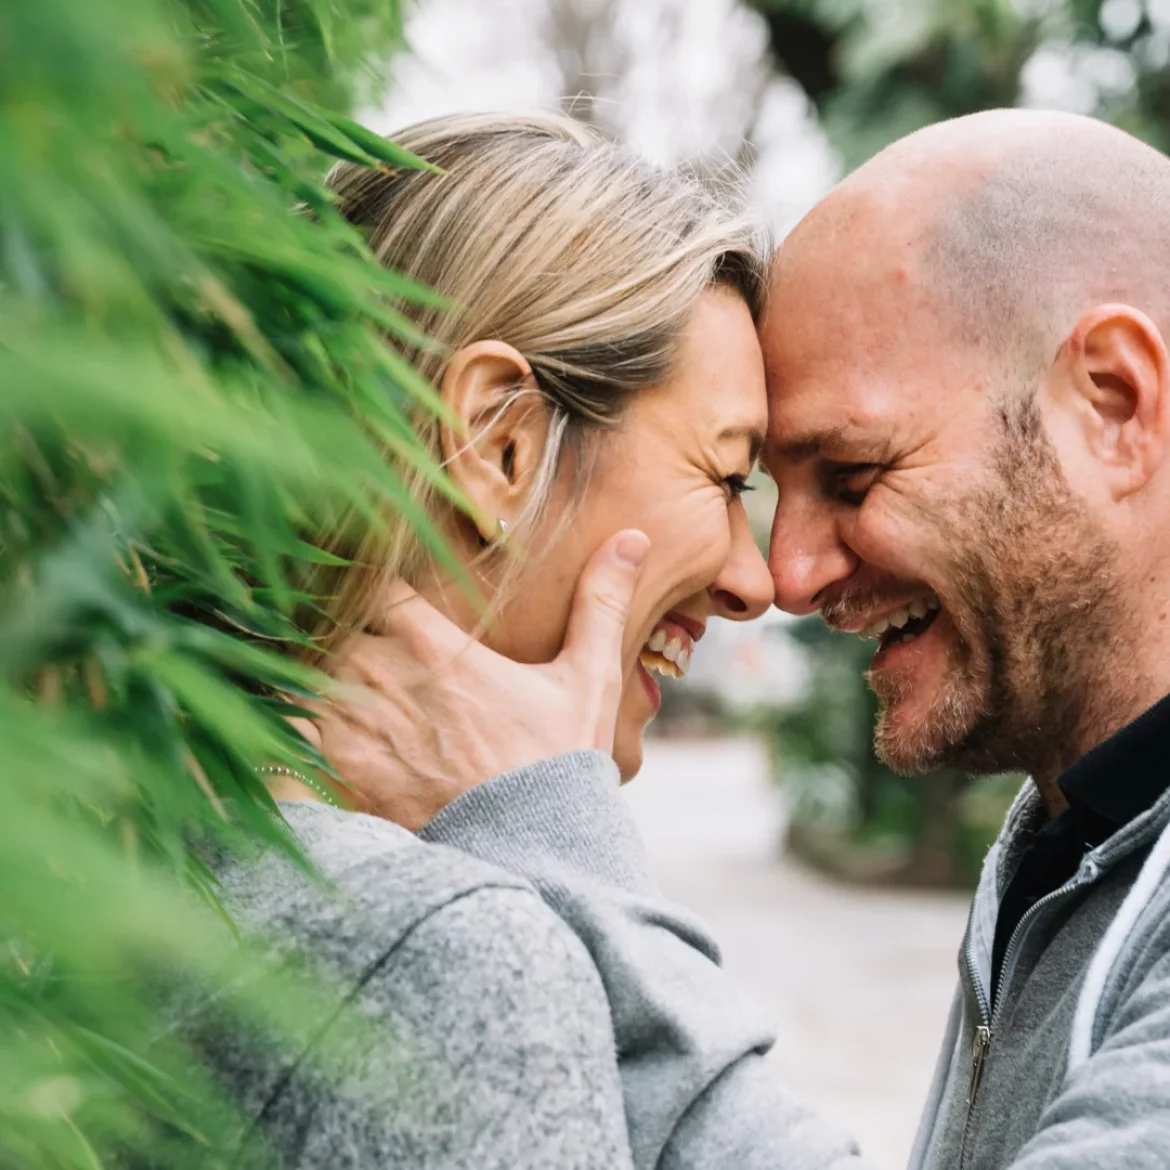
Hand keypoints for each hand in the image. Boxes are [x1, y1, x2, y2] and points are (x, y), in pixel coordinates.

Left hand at [292, 529, 649, 830]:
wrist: (530, 854)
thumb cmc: (558, 763)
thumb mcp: (589, 678)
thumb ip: (602, 603)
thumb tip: (634, 537)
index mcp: (438, 649)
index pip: (375, 586)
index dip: (370, 582)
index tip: (376, 586)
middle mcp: (387, 681)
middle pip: (332, 625)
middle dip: (340, 623)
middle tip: (347, 623)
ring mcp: (358, 730)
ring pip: (305, 671)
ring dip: (315, 665)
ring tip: (326, 665)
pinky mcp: (341, 774)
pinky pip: (292, 728)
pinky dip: (295, 714)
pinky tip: (309, 714)